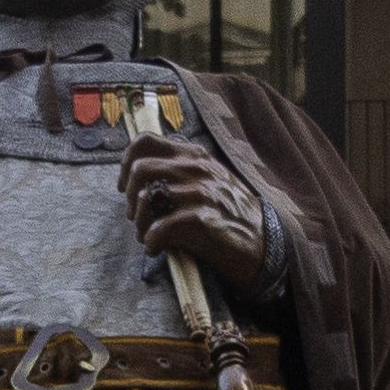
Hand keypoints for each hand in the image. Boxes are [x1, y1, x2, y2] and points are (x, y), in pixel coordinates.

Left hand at [122, 132, 270, 294]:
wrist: (264, 242)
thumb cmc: (231, 213)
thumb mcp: (210, 179)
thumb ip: (181, 170)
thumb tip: (142, 174)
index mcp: (194, 155)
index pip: (146, 141)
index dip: (126, 162)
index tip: (125, 185)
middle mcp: (196, 168)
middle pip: (141, 169)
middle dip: (131, 197)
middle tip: (136, 216)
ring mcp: (200, 192)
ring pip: (147, 199)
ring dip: (140, 223)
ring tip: (147, 236)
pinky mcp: (202, 220)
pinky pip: (159, 228)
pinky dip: (151, 241)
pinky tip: (156, 248)